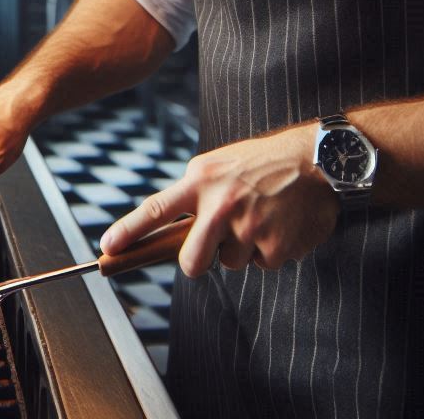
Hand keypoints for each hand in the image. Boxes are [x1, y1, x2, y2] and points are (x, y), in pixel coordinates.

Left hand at [99, 124, 338, 276]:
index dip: (129, 231)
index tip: (107, 248)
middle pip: (191, 261)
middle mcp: (220, 204)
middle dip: (196, 262)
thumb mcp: (218, 165)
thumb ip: (194, 194)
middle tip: (210, 249)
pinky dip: (269, 250)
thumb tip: (170, 231)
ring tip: (260, 216)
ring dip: (241, 248)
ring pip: (229, 263)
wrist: (316, 159)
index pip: (156, 210)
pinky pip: (261, 264)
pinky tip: (280, 224)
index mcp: (201, 180)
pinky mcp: (275, 246)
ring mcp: (248, 227)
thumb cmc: (261, 163)